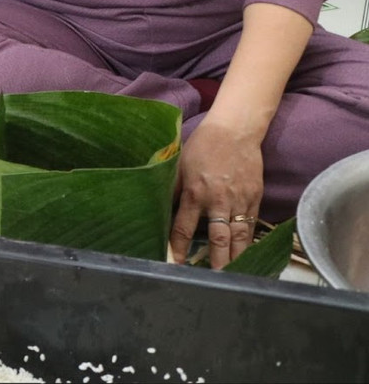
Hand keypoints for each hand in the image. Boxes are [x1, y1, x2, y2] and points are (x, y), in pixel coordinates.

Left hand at [168, 118, 264, 268]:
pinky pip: (252, 226)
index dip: (178, 249)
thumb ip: (171, 188)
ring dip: (236, 259)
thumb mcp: (179, 164)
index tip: (174, 266)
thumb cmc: (202, 147)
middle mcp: (218, 201)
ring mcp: (239, 201)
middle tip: (213, 281)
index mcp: (195, 192)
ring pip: (238, 237)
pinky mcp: (255, 198)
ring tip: (233, 277)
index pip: (183, 228)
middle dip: (215, 263)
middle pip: (217, 239)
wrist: (235, 131)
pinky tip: (248, 257)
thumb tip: (158, 208)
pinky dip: (249, 243)